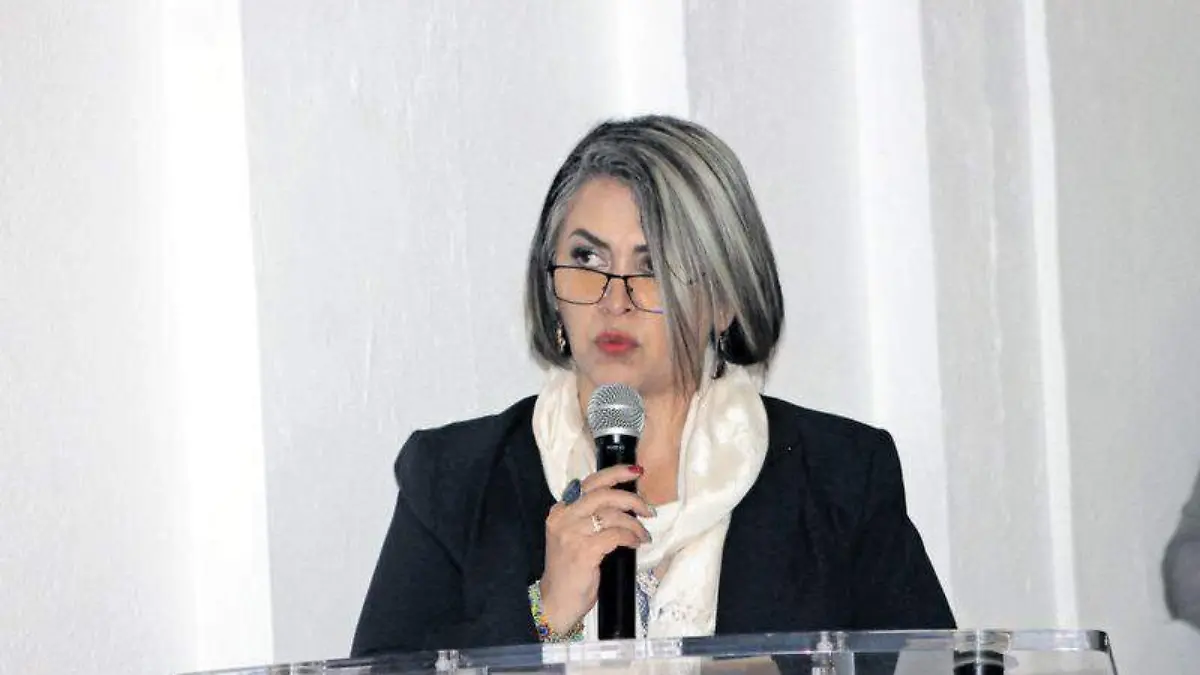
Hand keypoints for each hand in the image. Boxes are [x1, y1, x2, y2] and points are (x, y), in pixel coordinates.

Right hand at [539, 465, 653, 632]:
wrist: (556, 601)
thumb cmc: (569, 570)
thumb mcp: (573, 536)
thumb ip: (588, 517)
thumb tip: (623, 502)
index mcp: (560, 511)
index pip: (590, 483)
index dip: (616, 473)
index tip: (636, 471)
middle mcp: (563, 518)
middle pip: (604, 494)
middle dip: (632, 498)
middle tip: (648, 510)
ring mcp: (572, 534)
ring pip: (613, 515)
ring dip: (635, 524)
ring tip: (643, 534)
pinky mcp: (584, 551)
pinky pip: (616, 535)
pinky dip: (631, 537)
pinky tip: (636, 543)